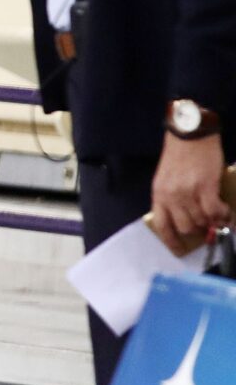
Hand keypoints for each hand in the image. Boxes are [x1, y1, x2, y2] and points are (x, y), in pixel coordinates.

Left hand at [151, 133, 230, 252]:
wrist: (190, 135)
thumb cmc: (179, 156)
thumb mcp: (167, 179)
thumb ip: (172, 198)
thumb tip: (188, 218)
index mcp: (158, 194)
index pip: (162, 225)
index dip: (171, 241)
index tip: (179, 249)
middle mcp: (170, 196)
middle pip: (185, 227)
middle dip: (198, 230)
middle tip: (207, 224)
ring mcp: (187, 193)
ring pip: (202, 221)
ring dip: (212, 221)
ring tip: (219, 215)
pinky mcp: (205, 187)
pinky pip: (214, 211)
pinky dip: (223, 214)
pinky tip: (226, 211)